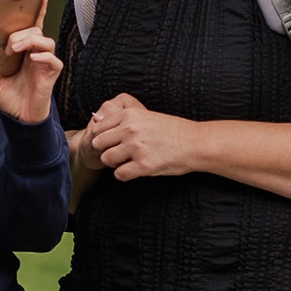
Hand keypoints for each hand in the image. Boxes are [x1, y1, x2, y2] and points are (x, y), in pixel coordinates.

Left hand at [0, 0, 61, 124]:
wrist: (19, 116)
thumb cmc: (8, 95)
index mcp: (21, 47)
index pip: (29, 23)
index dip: (35, 8)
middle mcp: (35, 51)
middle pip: (33, 29)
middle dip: (20, 32)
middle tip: (8, 45)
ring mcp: (44, 61)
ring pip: (43, 40)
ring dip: (28, 40)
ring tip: (15, 49)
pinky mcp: (51, 72)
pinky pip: (52, 59)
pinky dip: (42, 56)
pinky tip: (33, 58)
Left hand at [84, 93, 199, 180]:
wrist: (196, 143)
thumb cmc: (172, 130)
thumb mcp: (146, 116)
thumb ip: (122, 119)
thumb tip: (94, 119)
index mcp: (130, 115)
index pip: (99, 128)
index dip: (103, 137)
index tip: (113, 142)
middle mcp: (130, 130)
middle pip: (98, 144)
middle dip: (106, 150)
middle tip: (119, 154)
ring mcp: (136, 148)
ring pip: (106, 159)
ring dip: (114, 163)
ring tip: (128, 161)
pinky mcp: (143, 166)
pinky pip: (119, 174)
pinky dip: (124, 175)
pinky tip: (135, 170)